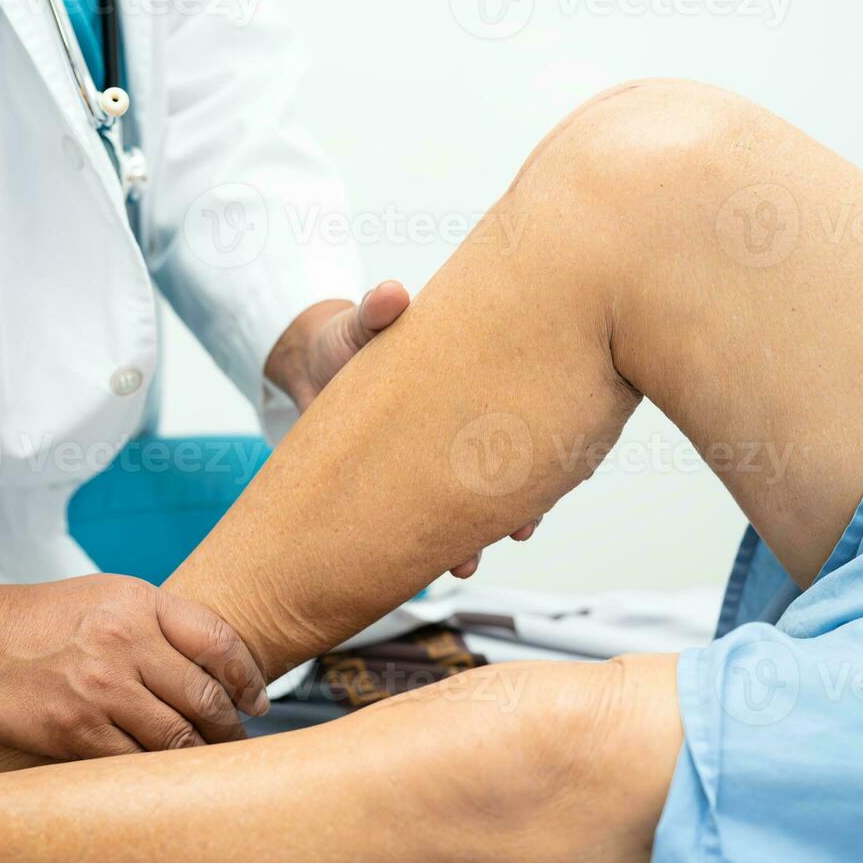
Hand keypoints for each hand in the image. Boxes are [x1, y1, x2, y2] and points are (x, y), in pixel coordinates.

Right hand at [0, 576, 269, 759]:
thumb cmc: (46, 619)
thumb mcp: (110, 596)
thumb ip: (163, 624)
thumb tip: (218, 667)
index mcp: (140, 605)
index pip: (219, 642)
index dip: (249, 677)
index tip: (256, 700)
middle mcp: (124, 643)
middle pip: (204, 697)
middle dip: (230, 725)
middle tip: (237, 738)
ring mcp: (100, 690)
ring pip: (175, 737)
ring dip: (200, 755)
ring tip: (207, 761)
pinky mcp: (73, 731)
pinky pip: (133, 763)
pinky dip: (156, 773)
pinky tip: (164, 774)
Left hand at [266, 282, 538, 577]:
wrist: (312, 368)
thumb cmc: (348, 340)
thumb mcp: (362, 323)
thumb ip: (376, 309)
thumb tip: (390, 295)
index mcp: (467, 392)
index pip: (518, 422)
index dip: (537, 447)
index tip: (551, 468)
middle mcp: (460, 435)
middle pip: (505, 474)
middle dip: (516, 506)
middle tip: (519, 530)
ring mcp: (430, 466)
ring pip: (464, 509)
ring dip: (470, 538)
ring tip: (465, 564)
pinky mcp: (397, 488)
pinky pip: (419, 522)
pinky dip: (424, 546)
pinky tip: (425, 566)